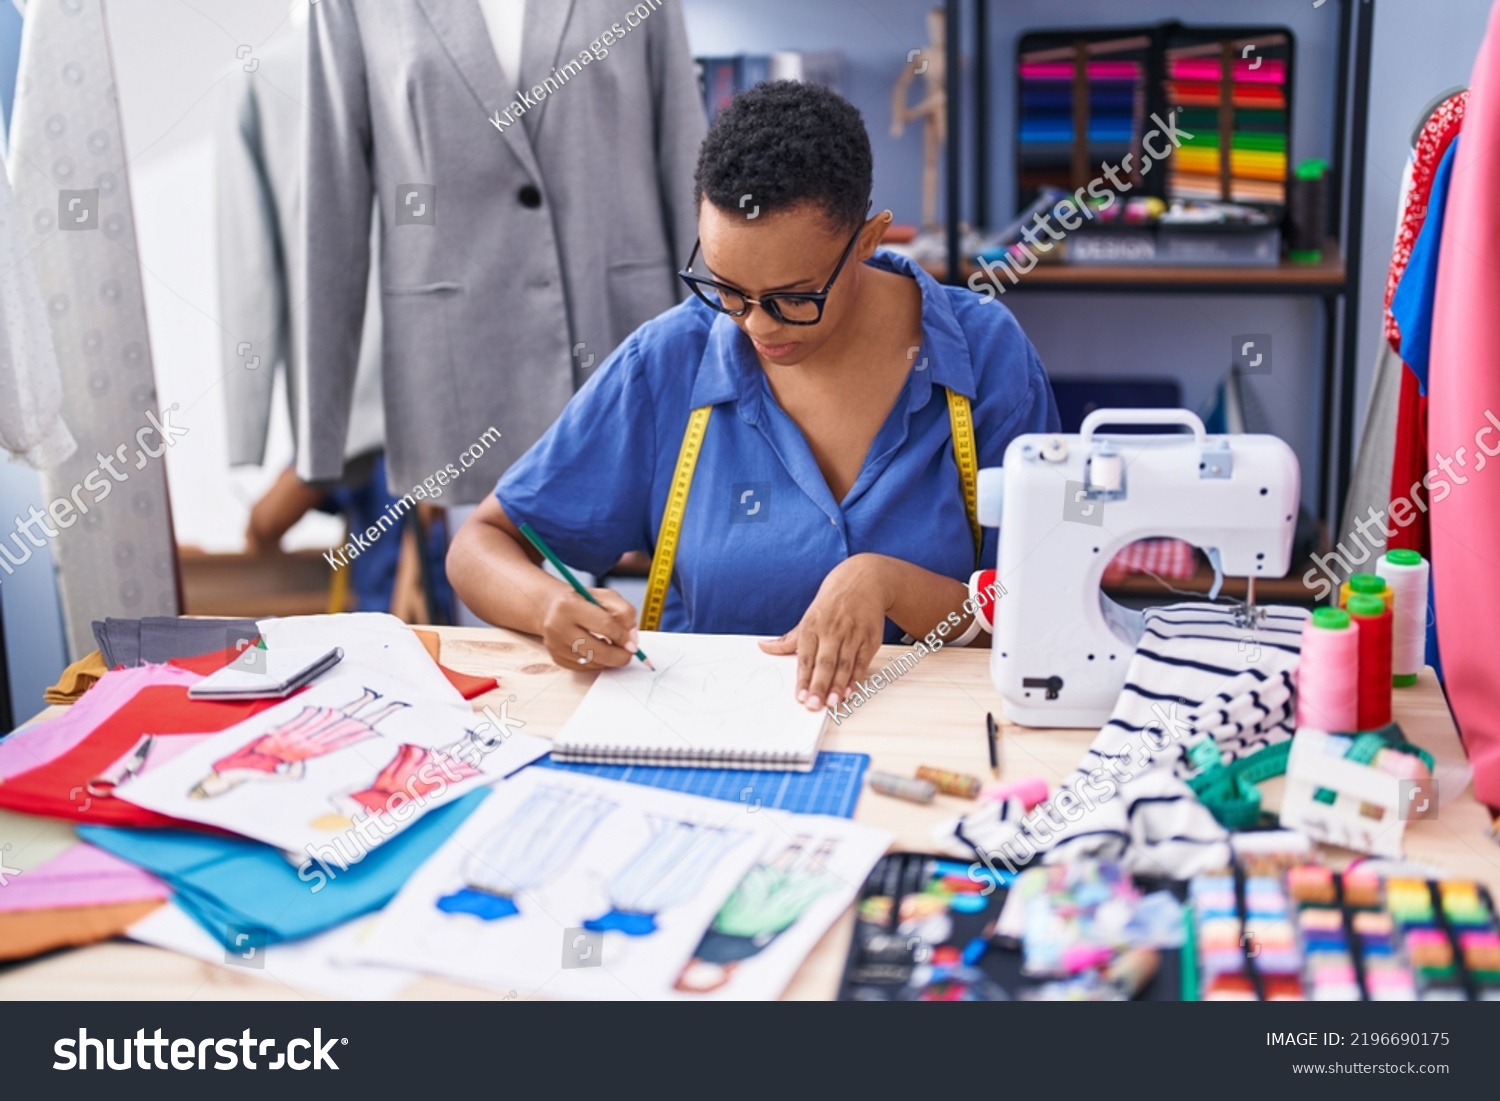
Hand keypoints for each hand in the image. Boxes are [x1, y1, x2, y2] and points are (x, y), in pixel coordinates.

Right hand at [541, 587, 638, 670]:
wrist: (555, 608)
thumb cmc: (584, 602)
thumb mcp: (606, 597)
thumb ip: (625, 613)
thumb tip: (632, 639)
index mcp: (569, 604)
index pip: (605, 625)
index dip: (623, 637)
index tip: (632, 643)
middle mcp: (557, 625)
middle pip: (597, 650)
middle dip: (619, 656)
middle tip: (628, 654)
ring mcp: (555, 644)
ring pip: (592, 662)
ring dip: (608, 659)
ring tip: (610, 647)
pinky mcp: (556, 657)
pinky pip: (583, 668)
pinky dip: (596, 663)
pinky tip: (597, 651)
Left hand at [760, 555, 889, 711]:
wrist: (864, 581)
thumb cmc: (832, 602)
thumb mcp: (807, 617)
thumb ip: (788, 640)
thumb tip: (764, 647)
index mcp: (813, 626)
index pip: (806, 657)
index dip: (803, 678)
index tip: (800, 696)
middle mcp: (832, 631)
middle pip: (825, 662)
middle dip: (819, 685)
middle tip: (814, 704)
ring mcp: (852, 635)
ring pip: (844, 664)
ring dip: (838, 685)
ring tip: (832, 703)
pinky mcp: (869, 639)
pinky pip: (862, 662)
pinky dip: (856, 678)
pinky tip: (849, 691)